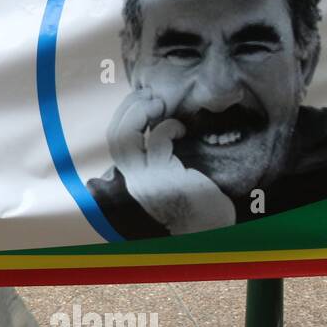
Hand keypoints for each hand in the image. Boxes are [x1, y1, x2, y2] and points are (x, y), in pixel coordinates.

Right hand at [107, 89, 235, 234]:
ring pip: (125, 139)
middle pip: (114, 138)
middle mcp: (134, 180)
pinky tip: (181, 128)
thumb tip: (160, 129)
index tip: (142, 101)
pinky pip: (156, 143)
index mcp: (134, 178)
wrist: (211, 231)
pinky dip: (167, 128)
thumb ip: (162, 159)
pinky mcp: (164, 178)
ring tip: (157, 103)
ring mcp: (147, 180)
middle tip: (149, 96)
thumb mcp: (174, 179)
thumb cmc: (199, 204)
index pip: (115, 142)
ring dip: (139, 114)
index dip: (124, 117)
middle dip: (128, 110)